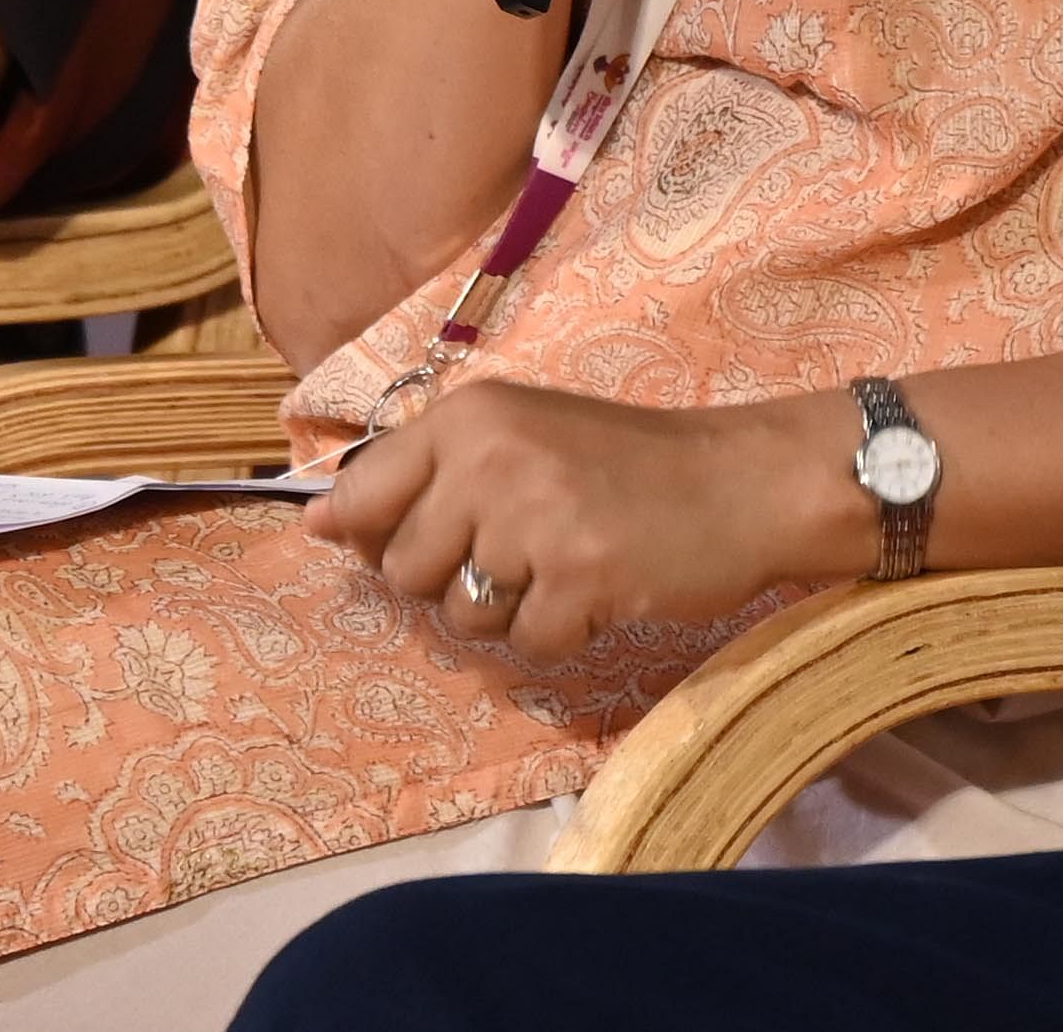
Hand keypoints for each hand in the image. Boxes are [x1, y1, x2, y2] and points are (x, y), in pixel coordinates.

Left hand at [301, 379, 862, 663]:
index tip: (377, 544)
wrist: (743, 481)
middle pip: (404, 569)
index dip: (361, 533)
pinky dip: (562, 633)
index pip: (363, 491)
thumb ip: (429, 472)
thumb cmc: (628, 462)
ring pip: (463, 616)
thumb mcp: (523, 434)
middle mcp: (490, 460)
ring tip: (564, 567)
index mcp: (470, 418)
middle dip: (453, 580)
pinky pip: (527, 644)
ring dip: (511, 610)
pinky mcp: (579, 579)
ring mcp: (534, 521)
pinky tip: (599, 590)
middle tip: (518, 556)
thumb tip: (320, 523)